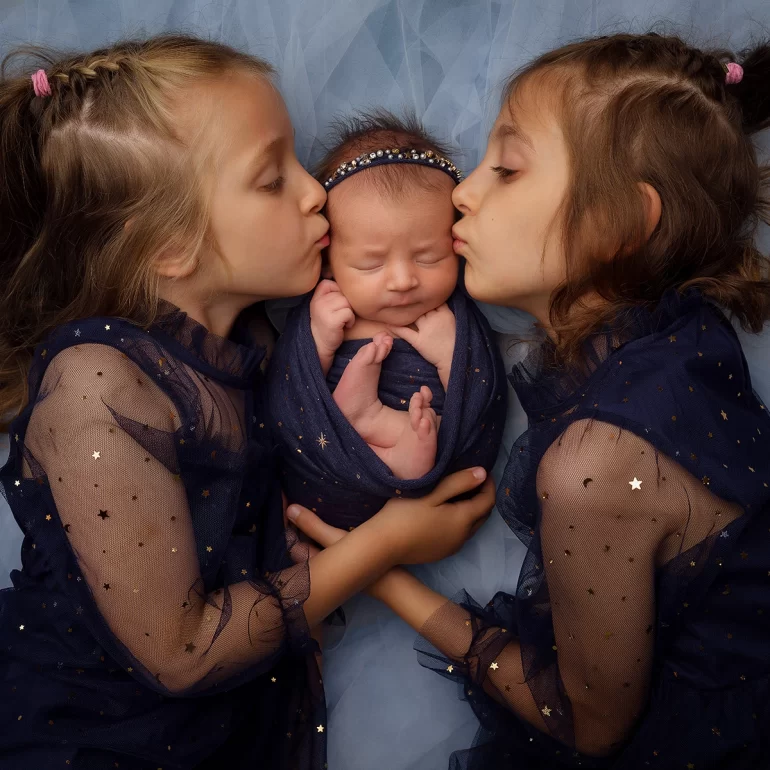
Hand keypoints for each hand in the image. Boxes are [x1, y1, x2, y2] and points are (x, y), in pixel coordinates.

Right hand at [287, 467, 494, 565]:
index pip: (488, 501)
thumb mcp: (432, 493)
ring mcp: (452, 547)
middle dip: (482, 497)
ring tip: (460, 493)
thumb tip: (482, 473)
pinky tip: (446, 512)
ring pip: (472, 526)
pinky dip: (461, 521)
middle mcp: (463, 536)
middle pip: (483, 515)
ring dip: (472, 510)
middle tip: (474, 480)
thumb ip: (458, 482)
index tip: (484, 471)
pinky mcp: (441, 553)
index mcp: (463, 519)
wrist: (383, 546)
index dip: (489, 485)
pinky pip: (459, 535)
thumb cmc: (405, 514)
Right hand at [309, 280, 354, 360]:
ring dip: (349, 312)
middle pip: (343, 293)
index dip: (338, 294)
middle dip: (345, 305)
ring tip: (342, 320)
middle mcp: (318, 301)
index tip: (335, 306)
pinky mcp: (331, 320)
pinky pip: (349, 313)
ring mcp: (324, 310)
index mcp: (316, 295)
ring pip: (347, 302)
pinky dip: (350, 320)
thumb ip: (333, 291)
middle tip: (339, 315)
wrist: (320, 343)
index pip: (332, 283)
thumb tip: (350, 278)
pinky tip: (344, 326)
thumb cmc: (327, 322)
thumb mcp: (325, 303)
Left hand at [388, 304, 455, 374]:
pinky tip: (387, 324)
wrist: (454, 358)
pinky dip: (395, 328)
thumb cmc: (456, 340)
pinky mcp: (418, 341)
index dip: (425, 298)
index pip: (432, 300)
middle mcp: (434, 318)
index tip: (419, 296)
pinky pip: (404, 332)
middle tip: (405, 301)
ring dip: (404, 313)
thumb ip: (444, 311)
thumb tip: (435, 302)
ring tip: (393, 308)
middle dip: (414, 304)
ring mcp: (425, 329)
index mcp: (444, 312)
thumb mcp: (454, 321)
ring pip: (412, 316)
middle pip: (420, 307)